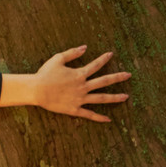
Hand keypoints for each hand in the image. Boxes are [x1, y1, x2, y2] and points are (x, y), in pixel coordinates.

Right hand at [0, 46, 129, 121]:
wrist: (36, 90)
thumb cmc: (45, 73)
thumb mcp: (57, 59)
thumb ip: (72, 53)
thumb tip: (85, 47)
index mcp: (79, 74)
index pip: (95, 65)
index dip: (104, 59)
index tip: (111, 54)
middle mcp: (83, 87)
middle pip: (104, 81)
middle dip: (117, 77)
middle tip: (129, 75)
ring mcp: (80, 99)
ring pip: (101, 98)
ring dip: (114, 97)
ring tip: (125, 97)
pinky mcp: (75, 109)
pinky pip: (89, 114)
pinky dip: (99, 117)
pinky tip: (108, 119)